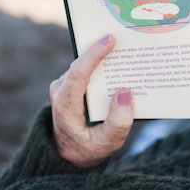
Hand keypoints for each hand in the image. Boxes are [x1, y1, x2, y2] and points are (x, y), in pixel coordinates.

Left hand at [49, 34, 133, 166]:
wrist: (69, 155)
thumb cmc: (88, 149)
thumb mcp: (106, 144)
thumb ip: (118, 123)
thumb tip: (126, 92)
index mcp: (65, 106)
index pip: (78, 74)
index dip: (94, 55)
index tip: (110, 40)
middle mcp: (61, 90)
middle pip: (82, 63)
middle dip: (103, 48)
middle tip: (126, 34)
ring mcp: (65, 85)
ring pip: (85, 63)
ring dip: (105, 54)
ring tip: (128, 43)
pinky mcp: (72, 83)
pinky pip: (88, 68)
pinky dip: (104, 63)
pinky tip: (122, 57)